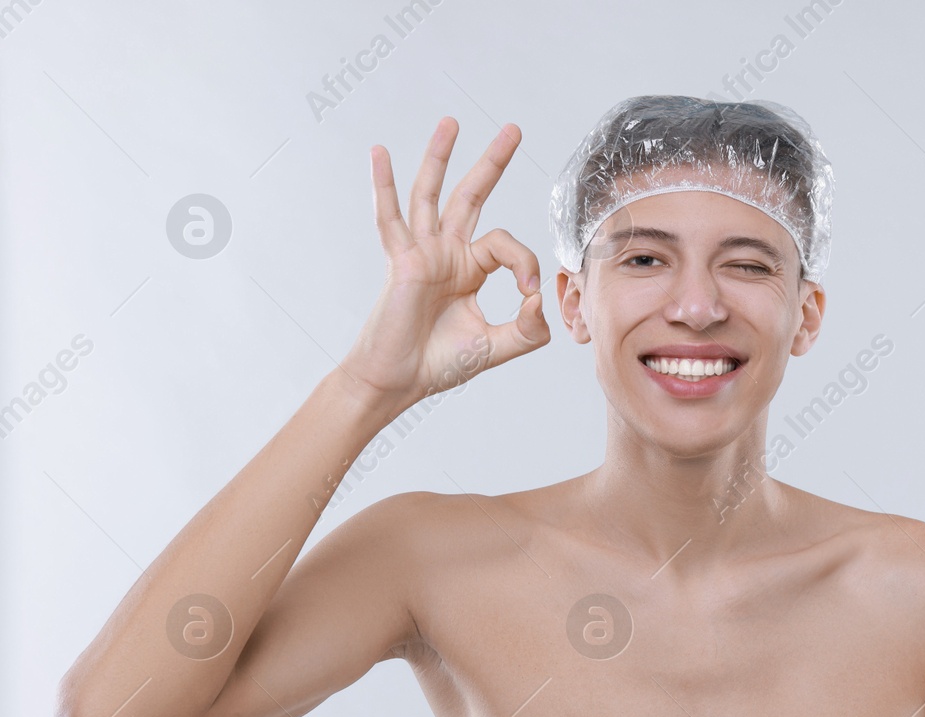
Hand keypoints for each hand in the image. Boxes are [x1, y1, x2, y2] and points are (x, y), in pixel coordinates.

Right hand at [339, 117, 550, 413]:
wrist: (398, 381)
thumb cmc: (439, 364)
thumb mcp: (497, 347)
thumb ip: (527, 330)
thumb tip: (540, 301)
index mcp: (469, 268)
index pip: (506, 244)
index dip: (525, 263)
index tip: (528, 295)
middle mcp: (446, 253)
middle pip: (471, 196)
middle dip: (492, 162)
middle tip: (513, 128)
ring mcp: (421, 252)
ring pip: (432, 193)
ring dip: (440, 156)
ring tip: (451, 122)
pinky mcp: (400, 260)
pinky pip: (390, 217)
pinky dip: (384, 184)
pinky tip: (379, 152)